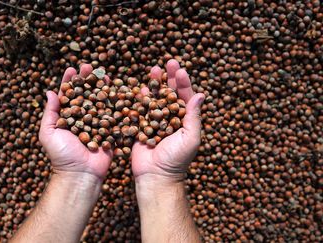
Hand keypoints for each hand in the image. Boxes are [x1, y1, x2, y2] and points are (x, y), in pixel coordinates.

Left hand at [39, 64, 112, 178]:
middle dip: (87, 80)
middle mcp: (82, 117)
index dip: (70, 81)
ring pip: (100, 101)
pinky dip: (117, 103)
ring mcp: (97, 123)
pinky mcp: (110, 131)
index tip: (71, 69)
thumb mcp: (48, 133)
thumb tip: (49, 92)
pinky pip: (114, 115)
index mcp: (67, 117)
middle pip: (86, 94)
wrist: (80, 174)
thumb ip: (50, 113)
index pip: (68, 95)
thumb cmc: (61, 155)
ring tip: (104, 74)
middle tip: (89, 66)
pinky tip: (119, 90)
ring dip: (102, 87)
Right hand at [131, 59, 204, 180]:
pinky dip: (140, 98)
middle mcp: (169, 117)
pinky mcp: (141, 126)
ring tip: (154, 69)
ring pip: (155, 98)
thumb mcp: (190, 138)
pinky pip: (140, 109)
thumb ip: (194, 117)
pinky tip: (140, 86)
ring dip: (154, 83)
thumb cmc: (177, 159)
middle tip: (168, 62)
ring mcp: (154, 120)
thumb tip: (201, 94)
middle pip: (169, 93)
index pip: (185, 96)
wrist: (155, 176)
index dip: (183, 83)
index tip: (181, 70)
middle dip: (169, 77)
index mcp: (184, 119)